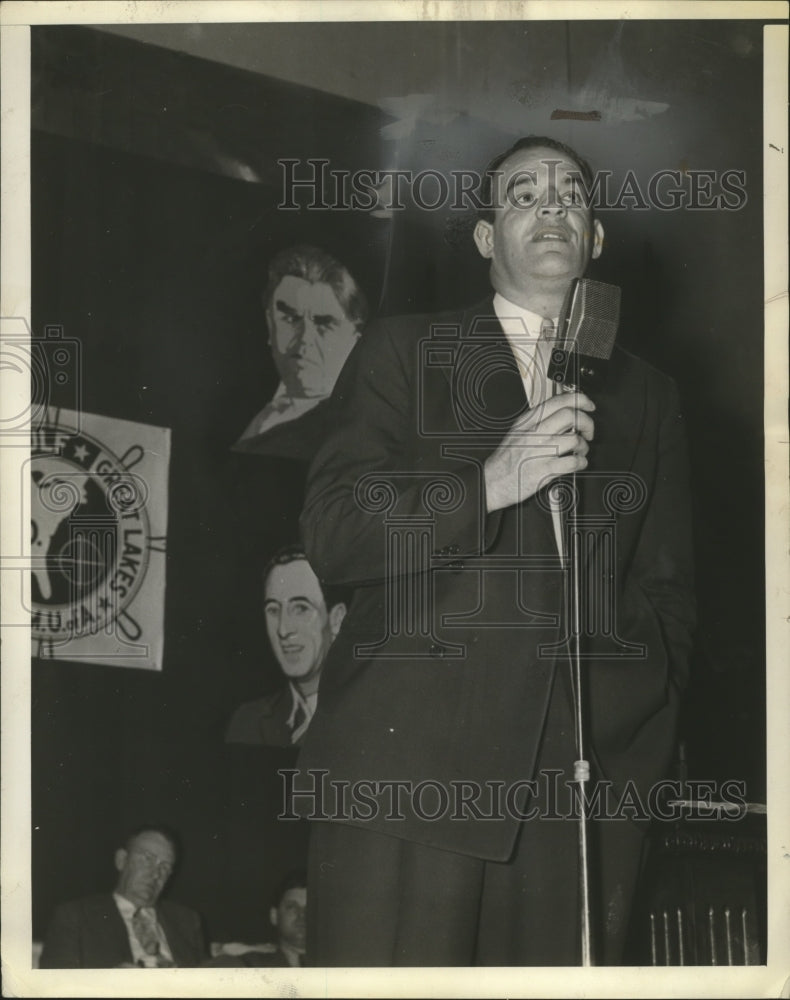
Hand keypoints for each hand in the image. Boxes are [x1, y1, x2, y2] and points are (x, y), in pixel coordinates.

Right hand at [484, 391, 594, 512]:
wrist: (492, 481)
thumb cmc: (505, 459)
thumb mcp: (517, 431)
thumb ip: (538, 420)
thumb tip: (562, 412)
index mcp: (528, 421)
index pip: (559, 401)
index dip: (580, 400)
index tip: (588, 406)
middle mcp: (534, 434)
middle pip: (570, 416)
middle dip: (587, 423)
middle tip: (588, 431)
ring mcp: (539, 452)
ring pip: (574, 439)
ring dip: (584, 446)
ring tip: (579, 451)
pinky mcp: (544, 470)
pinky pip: (572, 462)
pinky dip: (581, 463)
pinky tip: (576, 463)